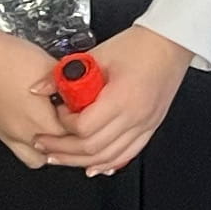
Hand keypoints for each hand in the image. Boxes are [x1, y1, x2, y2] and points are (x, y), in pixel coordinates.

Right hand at [0, 28, 72, 167]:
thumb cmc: (6, 56)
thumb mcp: (49, 66)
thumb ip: (69, 84)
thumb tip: (84, 88)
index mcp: (38, 119)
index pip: (73, 138)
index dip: (84, 127)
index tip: (88, 116)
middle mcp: (21, 133)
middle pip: (56, 153)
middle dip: (68, 141)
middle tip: (75, 124)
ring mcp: (5, 134)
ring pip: (35, 158)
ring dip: (48, 147)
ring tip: (55, 128)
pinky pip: (16, 147)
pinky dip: (29, 141)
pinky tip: (34, 122)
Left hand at [59, 22, 192, 174]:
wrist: (171, 43)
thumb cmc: (141, 45)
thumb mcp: (98, 54)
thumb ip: (64, 74)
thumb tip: (38, 89)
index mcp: (122, 97)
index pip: (85, 127)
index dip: (64, 124)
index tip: (58, 112)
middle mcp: (135, 116)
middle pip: (92, 148)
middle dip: (63, 149)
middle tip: (44, 143)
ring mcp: (145, 124)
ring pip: (108, 157)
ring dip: (80, 161)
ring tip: (59, 157)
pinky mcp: (150, 126)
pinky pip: (127, 154)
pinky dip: (108, 163)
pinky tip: (94, 166)